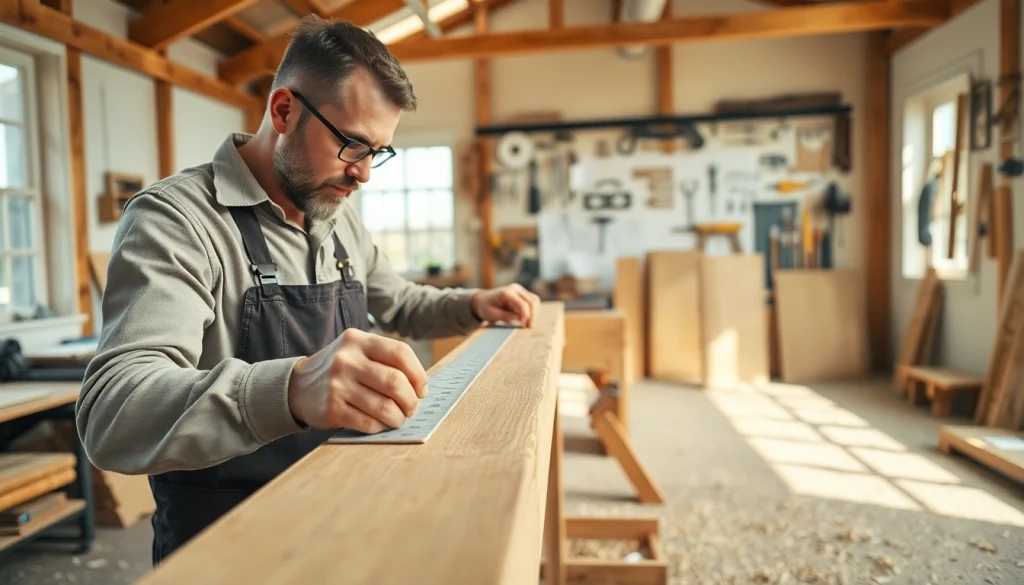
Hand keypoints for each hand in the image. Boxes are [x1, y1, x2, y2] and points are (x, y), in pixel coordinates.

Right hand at [287, 329, 427, 433]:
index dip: (418, 374)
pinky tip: (380, 423)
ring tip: (398, 418)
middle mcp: (346, 360)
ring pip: (385, 407)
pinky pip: (368, 423)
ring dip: (398, 417)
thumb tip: (420, 386)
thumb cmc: (339, 370)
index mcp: (357, 340)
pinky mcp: (331, 409)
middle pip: (395, 382)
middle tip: (412, 407)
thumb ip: (385, 360)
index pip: (400, 353)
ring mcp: (337, 384)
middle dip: (411, 400)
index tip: (421, 389)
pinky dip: (380, 426)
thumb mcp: (356, 351)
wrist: (297, 387)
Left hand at [469, 283, 541, 327]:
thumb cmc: (486, 307)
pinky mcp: (523, 294)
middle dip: (533, 315)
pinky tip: (527, 319)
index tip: (524, 326)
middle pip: (532, 301)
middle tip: (530, 327)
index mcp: (506, 293)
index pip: (522, 304)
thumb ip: (506, 316)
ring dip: (534, 313)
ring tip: (528, 324)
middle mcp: (515, 289)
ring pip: (535, 301)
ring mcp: (520, 290)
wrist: (483, 300)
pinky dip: (532, 311)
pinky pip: (533, 302)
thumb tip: (521, 318)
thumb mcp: (492, 314)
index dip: (526, 316)